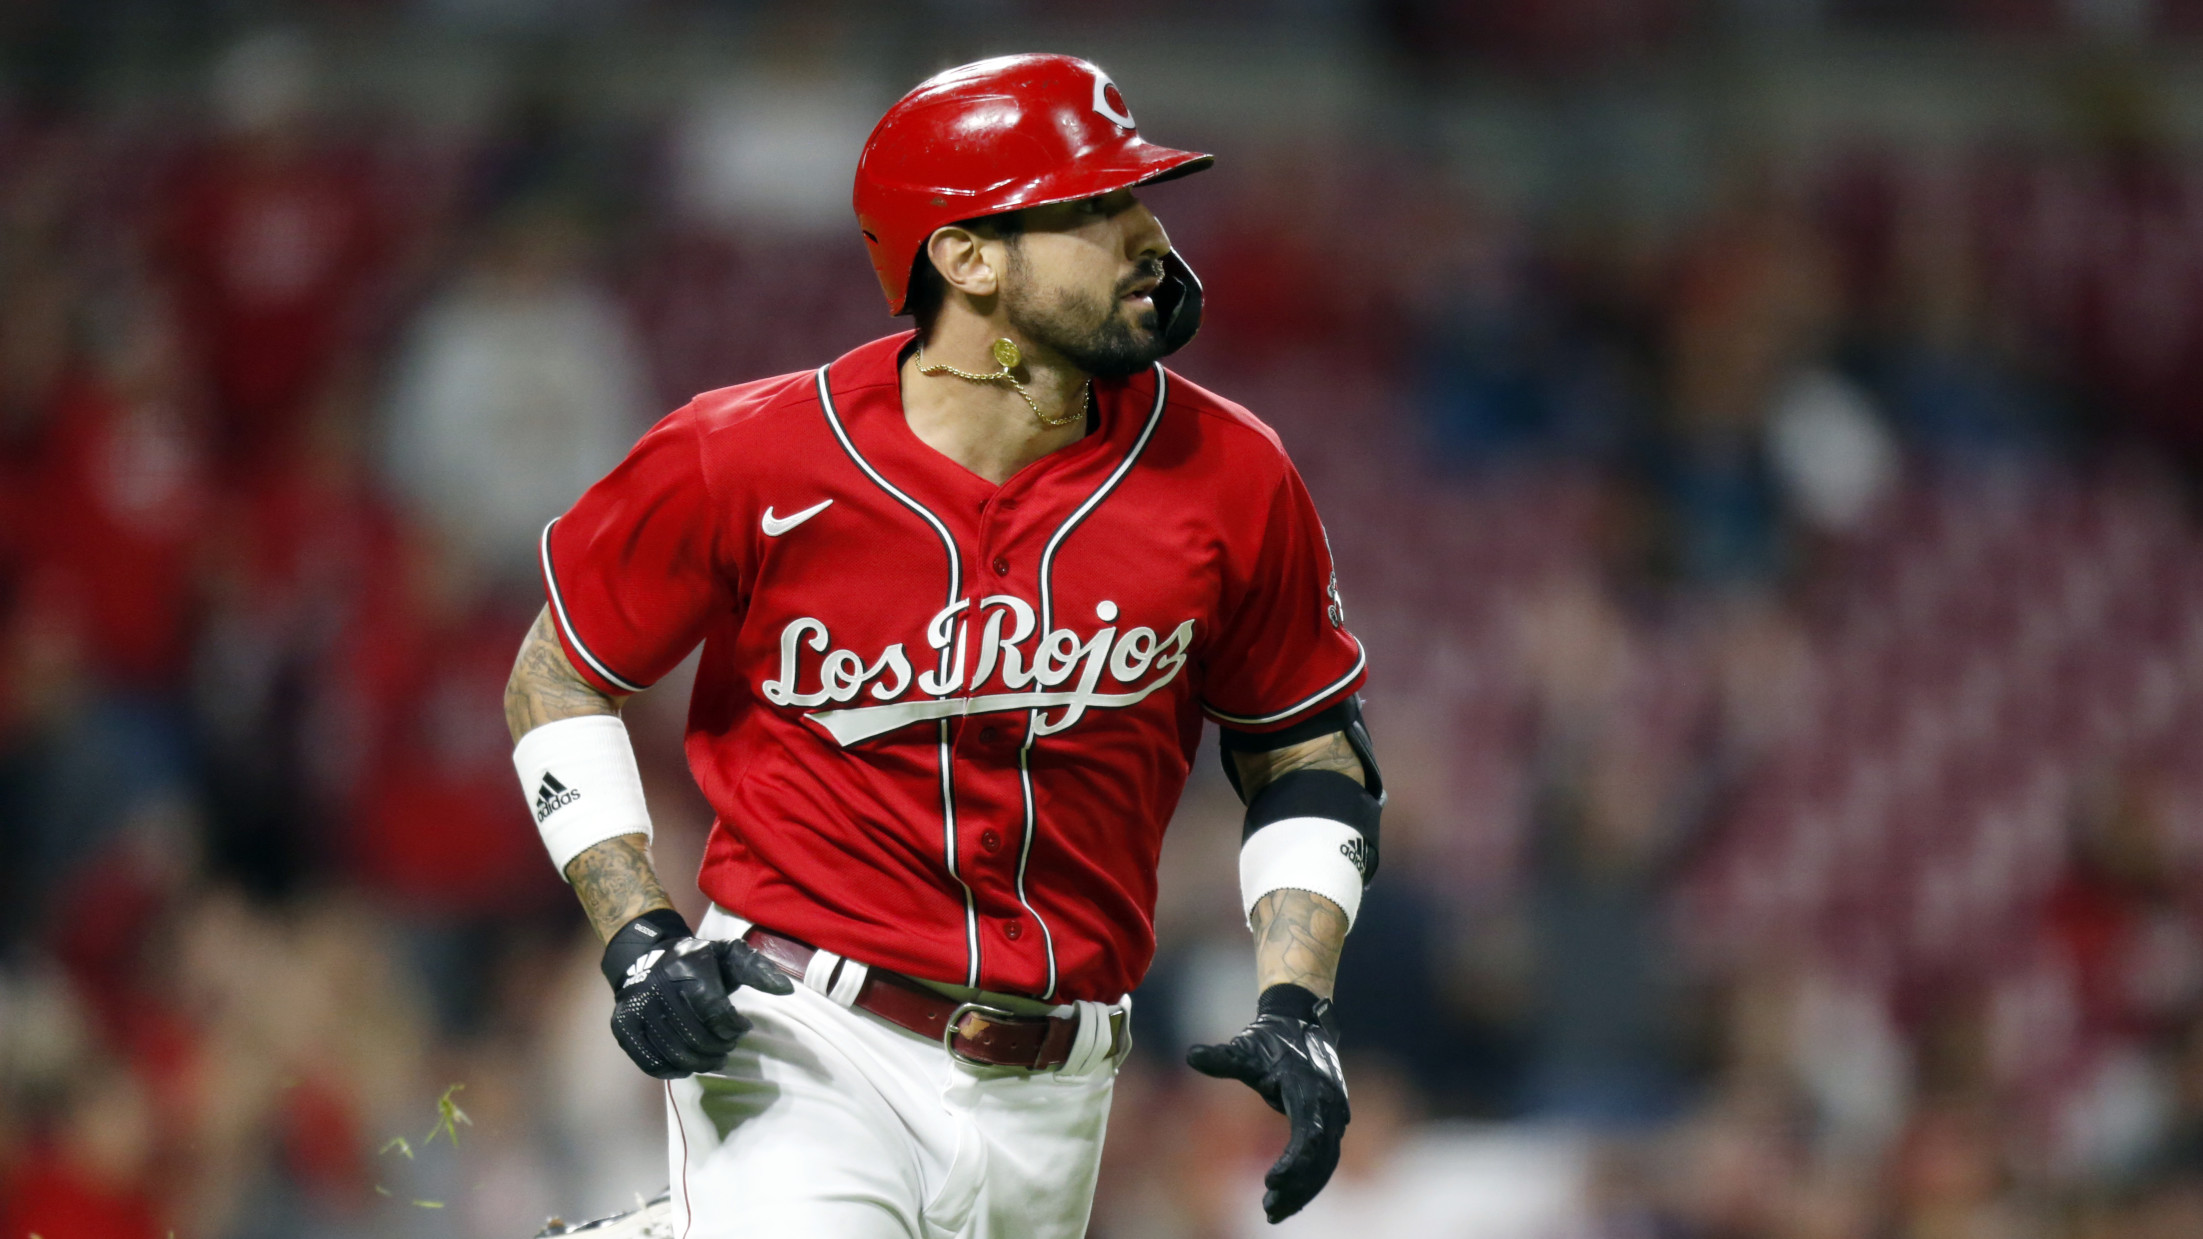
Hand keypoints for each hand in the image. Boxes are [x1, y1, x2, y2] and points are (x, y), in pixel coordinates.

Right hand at [603, 911, 794, 1078]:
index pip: (717, 1013)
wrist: (644, 958)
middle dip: (720, 1049)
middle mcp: (658, 988)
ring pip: (675, 1054)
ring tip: (712, 1058)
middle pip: (697, 1038)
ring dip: (701, 1063)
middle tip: (727, 1047)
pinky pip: (651, 1063)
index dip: (734, 1028)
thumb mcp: (729, 955)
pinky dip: (673, 1070)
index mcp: (689, 968)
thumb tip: (787, 989)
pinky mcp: (623, 1027)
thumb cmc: (696, 962)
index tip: (742, 1027)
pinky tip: (687, 1065)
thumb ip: (758, 970)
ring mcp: (637, 1009)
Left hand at [1186, 984, 1349, 1223]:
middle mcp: (1330, 1104)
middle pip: (1321, 1157)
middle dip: (1297, 1188)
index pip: (1308, 1133)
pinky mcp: (1333, 1121)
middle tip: (1269, 1210)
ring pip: (1326, 1162)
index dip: (1293, 1161)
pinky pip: (1326, 1158)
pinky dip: (1310, 1179)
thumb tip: (1191, 1055)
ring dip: (1304, 1190)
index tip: (1270, 1182)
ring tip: (1274, 1212)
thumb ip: (1222, 1058)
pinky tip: (1290, 1198)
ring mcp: (1336, 1114)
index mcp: (1309, 1088)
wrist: (1302, 1020)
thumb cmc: (1270, 1037)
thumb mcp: (1245, 1048)